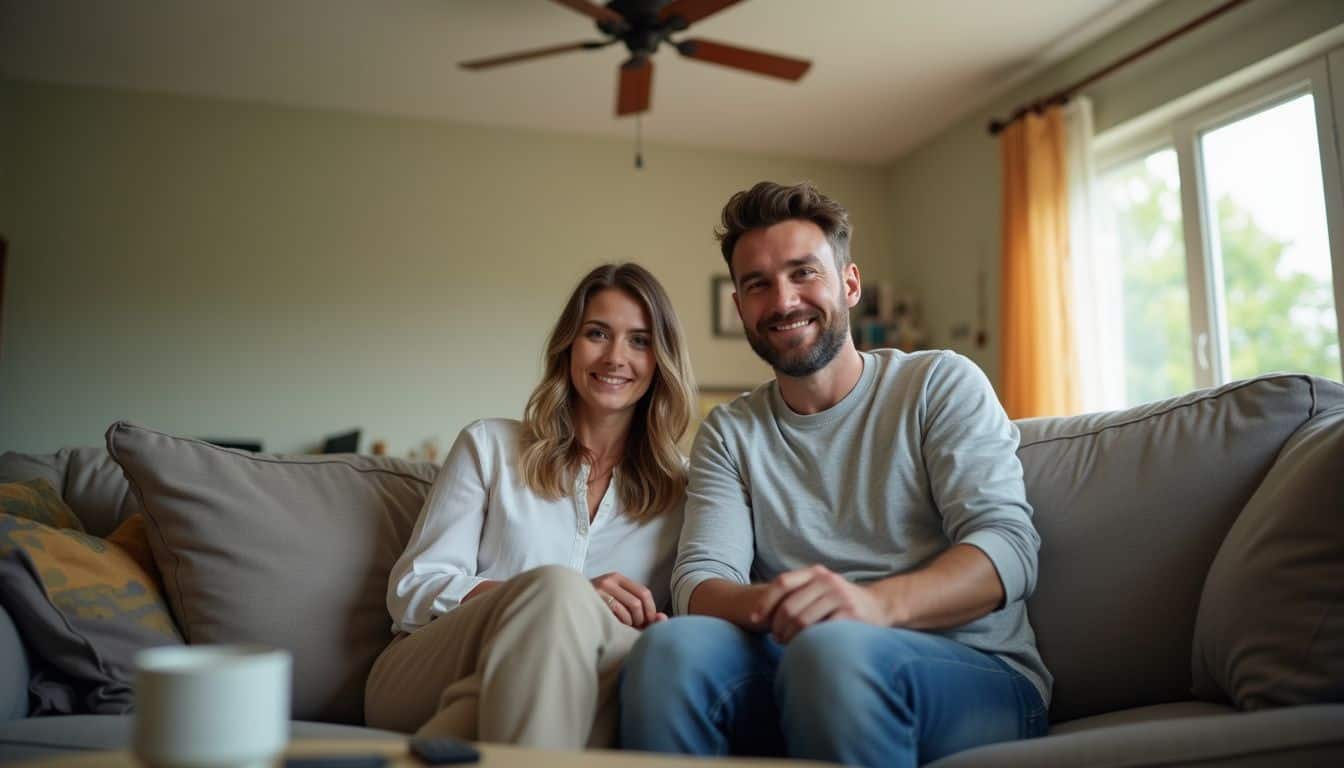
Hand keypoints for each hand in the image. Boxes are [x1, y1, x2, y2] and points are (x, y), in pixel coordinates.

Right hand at [591, 572, 666, 628]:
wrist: (566, 603)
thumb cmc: (595, 609)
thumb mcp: (617, 603)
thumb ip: (640, 611)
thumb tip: (663, 619)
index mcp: (617, 578)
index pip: (644, 592)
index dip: (650, 609)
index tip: (648, 622)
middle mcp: (609, 580)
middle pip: (638, 601)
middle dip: (642, 619)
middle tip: (636, 628)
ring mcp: (601, 588)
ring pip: (631, 608)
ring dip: (632, 623)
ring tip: (625, 628)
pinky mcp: (594, 598)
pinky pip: (618, 612)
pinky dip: (622, 623)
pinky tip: (615, 626)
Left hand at [751, 565, 889, 642]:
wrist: (879, 605)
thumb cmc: (841, 601)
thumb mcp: (821, 588)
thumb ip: (798, 592)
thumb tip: (761, 610)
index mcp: (816, 572)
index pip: (782, 583)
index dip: (765, 602)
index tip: (754, 619)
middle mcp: (827, 581)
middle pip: (789, 606)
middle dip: (777, 626)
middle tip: (776, 638)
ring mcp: (840, 597)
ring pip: (802, 620)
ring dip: (789, 637)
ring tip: (787, 644)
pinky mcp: (850, 615)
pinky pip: (819, 631)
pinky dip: (807, 641)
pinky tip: (805, 646)